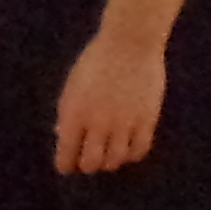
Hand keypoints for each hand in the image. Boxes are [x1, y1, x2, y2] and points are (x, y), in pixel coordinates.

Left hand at [54, 28, 166, 173]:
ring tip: (108, 154)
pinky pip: (139, 150)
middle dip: (87, 165)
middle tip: (88, 160)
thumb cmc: (96, 62)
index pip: (66, 154)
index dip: (65, 165)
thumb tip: (63, 138)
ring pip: (115, 160)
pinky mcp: (146, 120)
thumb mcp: (72, 86)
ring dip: (109, 161)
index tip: (67, 167)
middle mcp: (98, 123)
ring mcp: (124, 123)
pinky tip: (127, 149)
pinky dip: (131, 155)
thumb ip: (68, 114)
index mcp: (74, 114)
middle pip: (91, 163)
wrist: (129, 43)